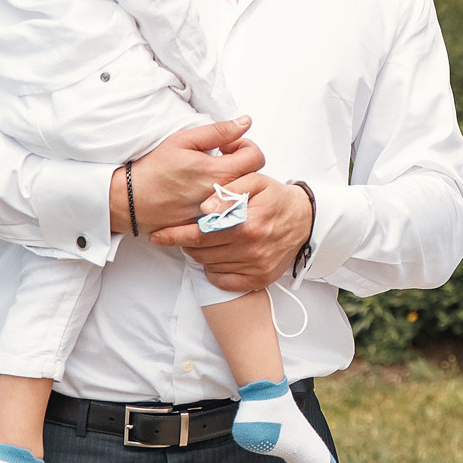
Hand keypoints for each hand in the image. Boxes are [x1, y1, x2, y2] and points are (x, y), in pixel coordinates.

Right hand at [113, 117, 264, 236]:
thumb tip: (246, 121)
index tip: (227, 146)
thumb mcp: (183, 141)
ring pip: (241, 196)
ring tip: (208, 177)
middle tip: (218, 159)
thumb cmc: (153, 168)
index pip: (256, 158)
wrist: (128, 200)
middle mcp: (222, 197)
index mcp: (218, 173)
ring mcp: (216, 215)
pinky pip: (227, 212)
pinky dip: (221, 201)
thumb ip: (218, 131)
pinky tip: (202, 193)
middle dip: (241, 164)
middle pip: (252, 178)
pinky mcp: (208, 226)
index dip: (246, 146)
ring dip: (232, 183)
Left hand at [152, 171, 310, 293]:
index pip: (200, 234)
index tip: (158, 235)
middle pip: (201, 252)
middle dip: (187, 243)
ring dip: (201, 254)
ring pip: (209, 266)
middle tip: (189, 232)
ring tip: (209, 240)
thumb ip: (229, 190)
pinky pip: (222, 280)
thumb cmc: (274, 198)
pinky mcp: (259, 279)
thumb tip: (205, 207)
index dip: (175, 235)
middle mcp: (251, 249)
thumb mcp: (254, 182)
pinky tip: (220, 256)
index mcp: (247, 224)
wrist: (304, 219)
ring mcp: (256, 266)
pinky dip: (214, 270)